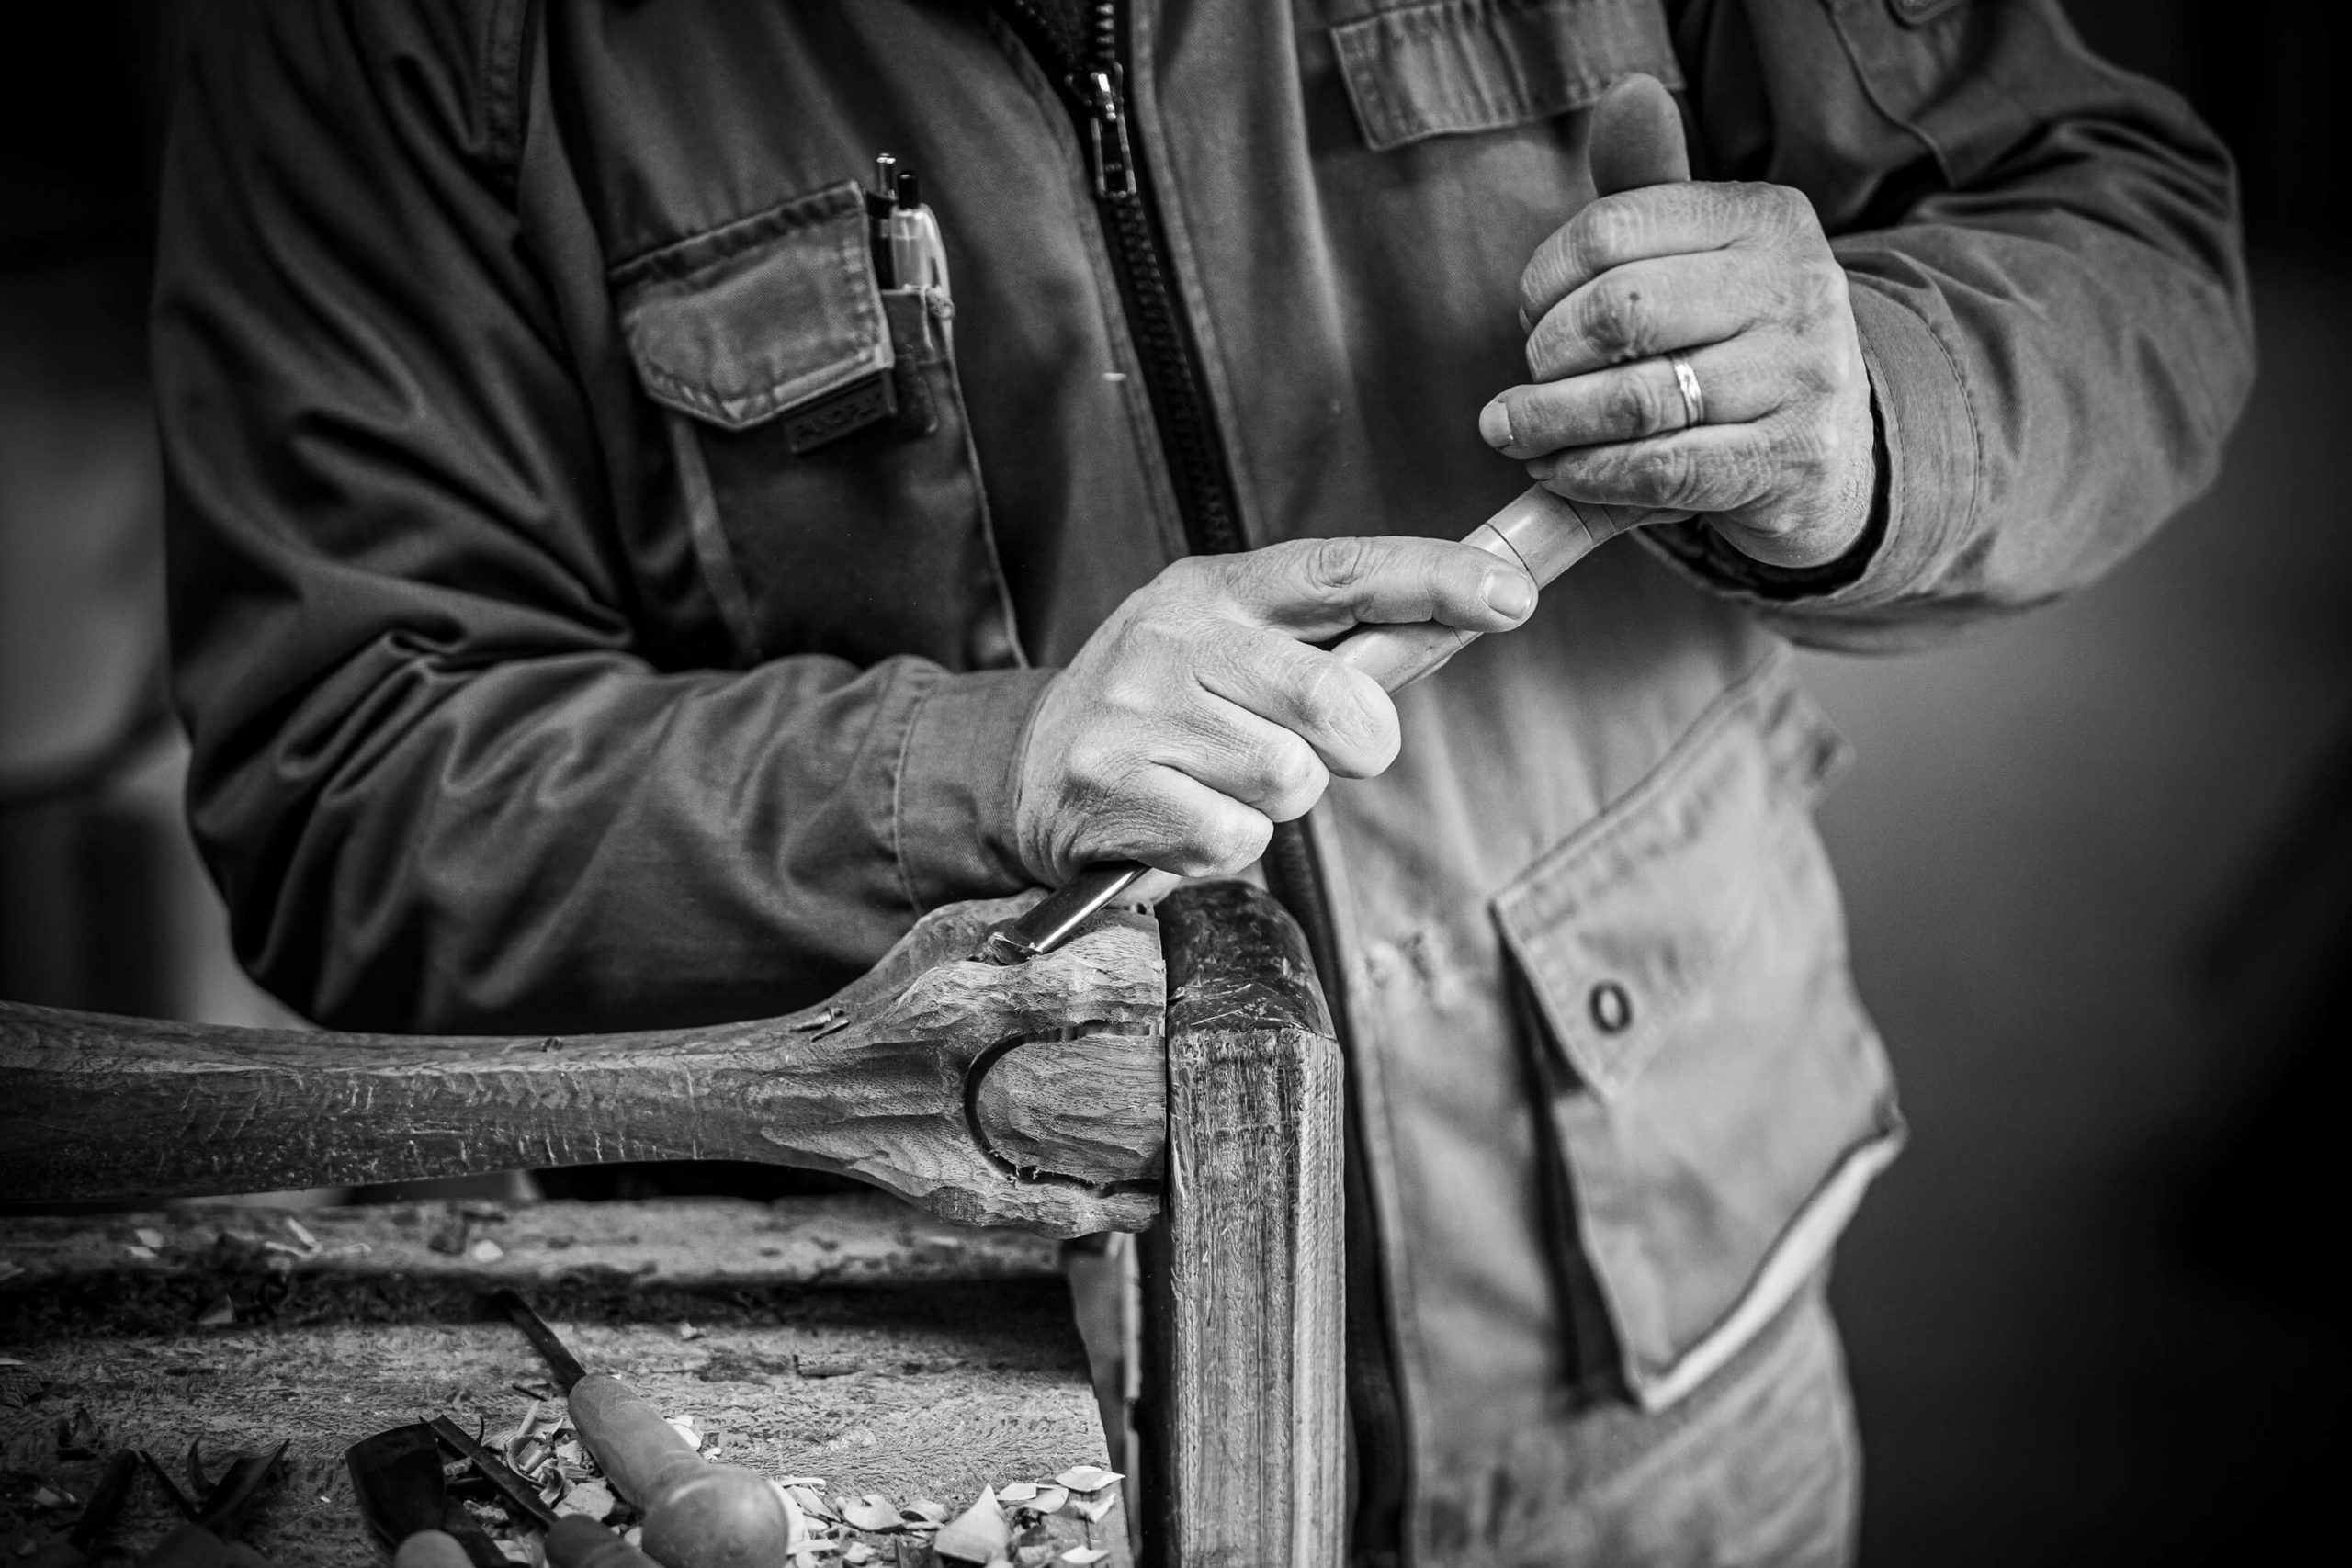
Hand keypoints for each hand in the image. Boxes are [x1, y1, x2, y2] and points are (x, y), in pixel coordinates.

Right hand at [1014, 537, 1536, 882]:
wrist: (1025, 771)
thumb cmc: (1162, 713)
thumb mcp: (1232, 650)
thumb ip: (1329, 647)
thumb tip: (1453, 629)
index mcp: (1216, 588)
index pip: (1341, 571)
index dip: (1432, 580)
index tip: (1509, 597)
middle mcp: (1173, 636)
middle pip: (1336, 701)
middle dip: (1354, 747)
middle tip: (1312, 755)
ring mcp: (1137, 712)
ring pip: (1289, 779)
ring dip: (1275, 803)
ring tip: (1218, 784)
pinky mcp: (1112, 789)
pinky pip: (1236, 838)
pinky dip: (1224, 847)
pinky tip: (1181, 818)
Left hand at [1479, 78, 1875, 570]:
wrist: (1834, 448)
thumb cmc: (1737, 341)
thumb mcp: (1701, 255)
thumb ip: (1647, 186)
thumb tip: (1626, 94)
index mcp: (1764, 218)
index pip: (1610, 230)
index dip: (1543, 281)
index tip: (1529, 314)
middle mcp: (1794, 288)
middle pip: (1620, 312)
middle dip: (1546, 353)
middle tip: (1527, 380)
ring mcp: (1801, 378)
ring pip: (1636, 399)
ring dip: (1550, 423)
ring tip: (1516, 433)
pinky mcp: (1790, 461)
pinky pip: (1660, 469)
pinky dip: (1588, 474)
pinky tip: (1559, 471)